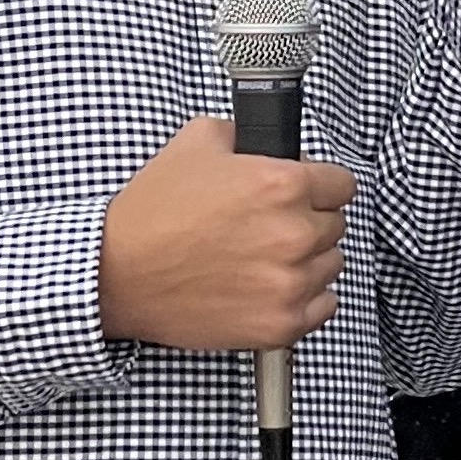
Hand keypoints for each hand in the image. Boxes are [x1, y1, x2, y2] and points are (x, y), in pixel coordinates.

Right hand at [99, 120, 354, 349]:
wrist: (117, 273)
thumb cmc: (153, 212)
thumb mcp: (197, 141)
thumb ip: (248, 135)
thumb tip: (273, 144)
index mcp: (281, 184)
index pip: (343, 184)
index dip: (321, 184)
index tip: (305, 192)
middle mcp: (293, 234)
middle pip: (336, 224)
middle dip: (308, 220)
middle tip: (268, 224)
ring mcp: (289, 283)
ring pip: (331, 264)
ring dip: (307, 259)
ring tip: (262, 256)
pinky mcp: (280, 323)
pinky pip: (324, 305)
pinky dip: (304, 297)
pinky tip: (269, 285)